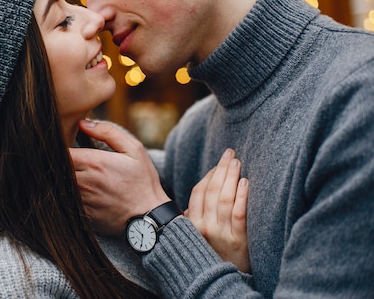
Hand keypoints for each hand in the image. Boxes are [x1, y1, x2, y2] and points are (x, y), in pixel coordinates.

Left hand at [70, 119, 168, 234]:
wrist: (149, 217)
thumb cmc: (142, 181)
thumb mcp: (134, 150)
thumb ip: (108, 132)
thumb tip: (83, 122)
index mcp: (95, 163)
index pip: (61, 151)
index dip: (59, 146)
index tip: (66, 145)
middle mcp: (84, 181)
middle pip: (57, 167)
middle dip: (59, 161)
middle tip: (69, 158)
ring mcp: (82, 199)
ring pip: (59, 183)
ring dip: (63, 177)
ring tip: (77, 173)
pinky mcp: (82, 213)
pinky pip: (66, 199)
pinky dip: (68, 193)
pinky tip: (82, 190)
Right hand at [186, 149, 249, 272]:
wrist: (219, 283)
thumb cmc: (210, 254)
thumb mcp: (196, 234)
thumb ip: (196, 214)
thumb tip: (203, 188)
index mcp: (192, 223)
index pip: (198, 192)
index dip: (209, 175)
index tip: (218, 164)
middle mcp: (203, 227)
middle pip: (212, 191)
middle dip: (221, 169)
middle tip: (230, 153)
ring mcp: (220, 234)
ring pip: (224, 199)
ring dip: (231, 177)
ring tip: (237, 162)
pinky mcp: (238, 241)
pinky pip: (239, 214)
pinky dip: (241, 196)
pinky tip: (245, 183)